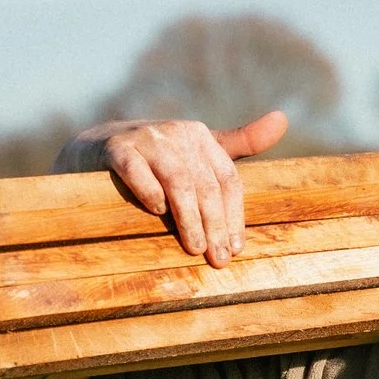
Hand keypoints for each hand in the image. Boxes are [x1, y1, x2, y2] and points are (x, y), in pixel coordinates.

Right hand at [53, 111, 287, 265]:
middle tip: (218, 259)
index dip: (234, 217)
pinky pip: (136, 170)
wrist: (96, 151)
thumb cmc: (154, 159)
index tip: (235, 250)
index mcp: (200, 137)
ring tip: (195, 247)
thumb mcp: (197, 152)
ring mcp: (146, 138)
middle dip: (215, 225)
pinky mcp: (117, 148)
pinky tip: (156, 211)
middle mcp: (177, 133)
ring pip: (177, 180)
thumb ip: (239, 143)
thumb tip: (282, 119)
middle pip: (206, 184)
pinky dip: (148, 190)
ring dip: (188, 216)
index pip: (227, 180)